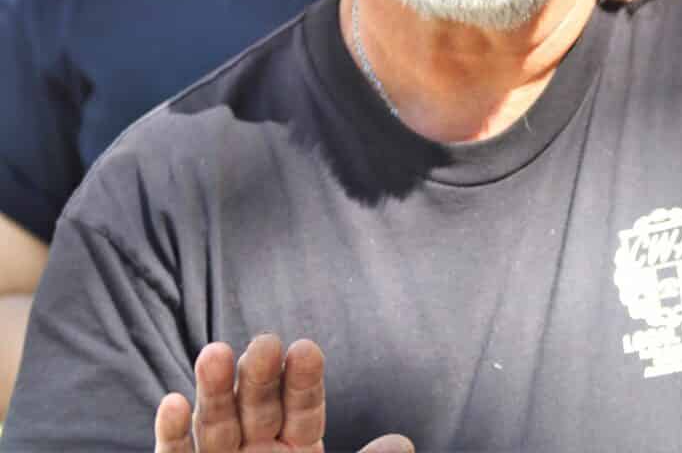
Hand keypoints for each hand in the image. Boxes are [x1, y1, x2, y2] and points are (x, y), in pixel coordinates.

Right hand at [153, 332, 412, 452]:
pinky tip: (174, 401)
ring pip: (216, 422)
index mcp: (297, 448)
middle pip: (259, 405)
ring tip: (214, 352)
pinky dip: (173, 433)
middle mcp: (257, 448)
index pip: (303, 408)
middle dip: (260, 374)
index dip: (303, 381)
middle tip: (264, 343)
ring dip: (214, 390)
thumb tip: (403, 443)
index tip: (305, 350)